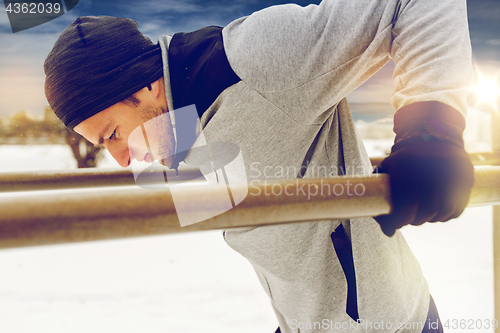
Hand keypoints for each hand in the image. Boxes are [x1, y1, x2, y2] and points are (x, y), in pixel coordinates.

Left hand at [373, 102, 473, 235]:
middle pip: (422, 216)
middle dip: (412, 220)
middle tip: (407, 217)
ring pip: (440, 215)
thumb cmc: (406, 156)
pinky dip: (446, 214)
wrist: (433, 134)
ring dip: (430, 218)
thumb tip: (387, 231)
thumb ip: (382, 196)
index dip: (396, 223)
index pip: (404, 212)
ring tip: (422, 212)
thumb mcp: (388, 168)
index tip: (392, 225)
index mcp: (408, 175)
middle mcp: (430, 179)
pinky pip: (456, 210)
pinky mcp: (464, 183)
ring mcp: (450, 181)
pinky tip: (436, 210)